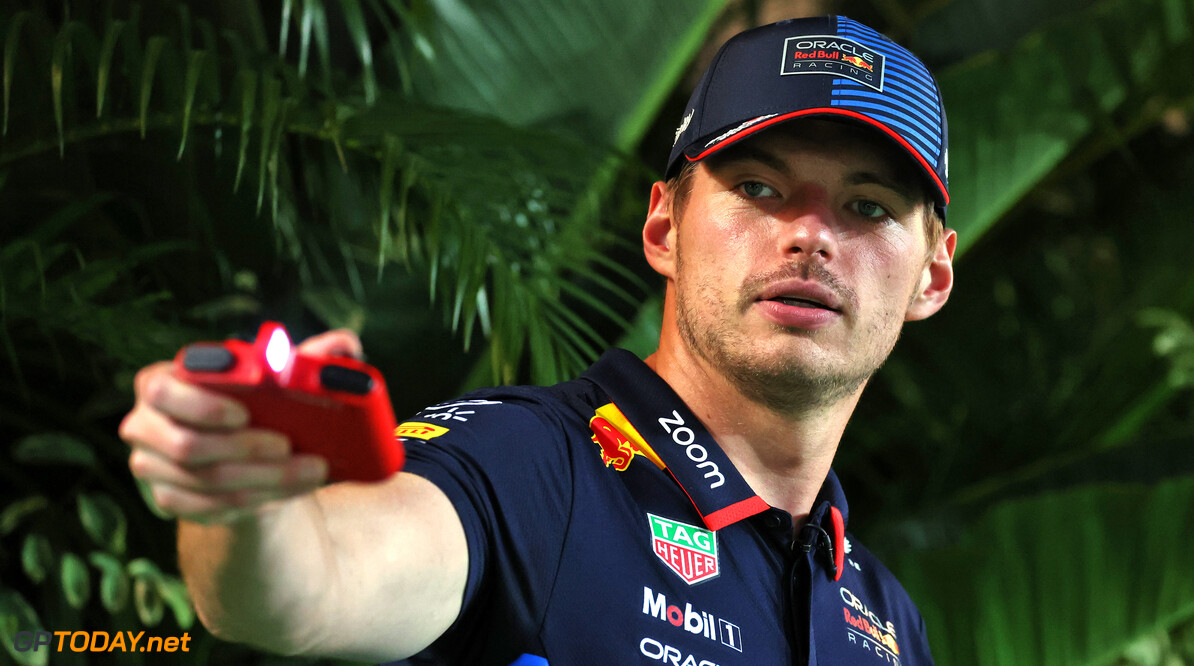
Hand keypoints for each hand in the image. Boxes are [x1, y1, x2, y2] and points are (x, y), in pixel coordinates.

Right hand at [119, 329, 362, 523]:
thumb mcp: (279, 377)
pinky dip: (257, 500)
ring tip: (311, 470)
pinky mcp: (168, 500)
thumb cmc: (256, 402)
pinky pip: (210, 509)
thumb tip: (345, 344)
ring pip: (206, 481)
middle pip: (186, 446)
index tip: (247, 412)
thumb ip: (308, 356)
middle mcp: (144, 424)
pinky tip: (292, 491)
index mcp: (161, 382)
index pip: (161, 389)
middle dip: (245, 448)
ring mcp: (150, 467)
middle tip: (290, 446)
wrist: (241, 451)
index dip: (201, 404)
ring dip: (264, 479)